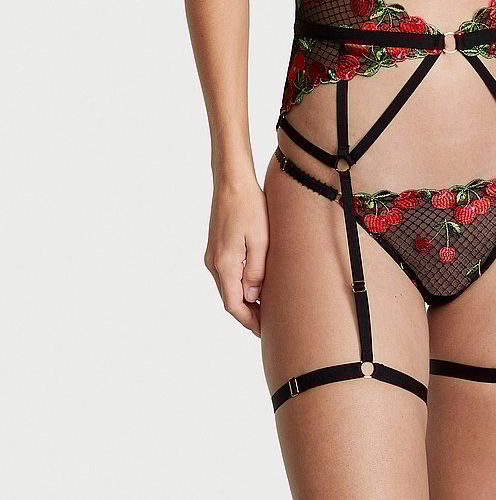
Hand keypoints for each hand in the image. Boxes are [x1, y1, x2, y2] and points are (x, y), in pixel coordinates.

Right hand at [204, 175, 268, 336]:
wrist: (231, 182)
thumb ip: (256, 271)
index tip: (263, 330)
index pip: (234, 305)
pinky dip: (238, 285)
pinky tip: (253, 285)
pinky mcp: (216, 247)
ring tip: (263, 307)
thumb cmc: (249, 207)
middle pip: (228, 299)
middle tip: (267, 323)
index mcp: (224, 264)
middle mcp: (214, 263)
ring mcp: (212, 255)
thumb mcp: (260, 240)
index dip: (249, 320)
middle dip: (247, 314)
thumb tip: (252, 297)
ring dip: (242, 300)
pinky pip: (226, 274)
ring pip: (227, 287)